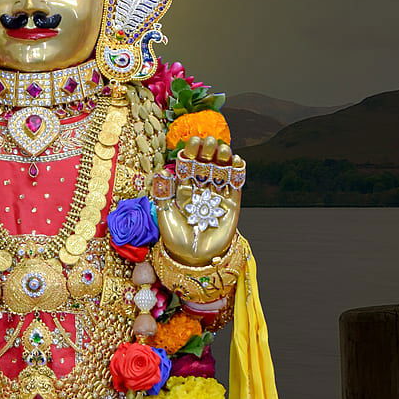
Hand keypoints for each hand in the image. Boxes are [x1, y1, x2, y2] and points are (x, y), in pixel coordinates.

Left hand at [156, 136, 244, 265]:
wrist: (194, 258)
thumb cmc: (175, 238)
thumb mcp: (164, 214)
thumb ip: (163, 194)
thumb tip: (161, 172)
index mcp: (183, 188)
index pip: (188, 165)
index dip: (191, 152)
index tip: (193, 141)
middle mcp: (201, 189)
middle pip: (206, 164)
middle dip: (208, 151)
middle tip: (210, 141)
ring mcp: (217, 196)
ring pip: (221, 171)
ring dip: (223, 158)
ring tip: (223, 149)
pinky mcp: (231, 204)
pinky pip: (235, 185)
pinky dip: (237, 172)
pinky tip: (236, 161)